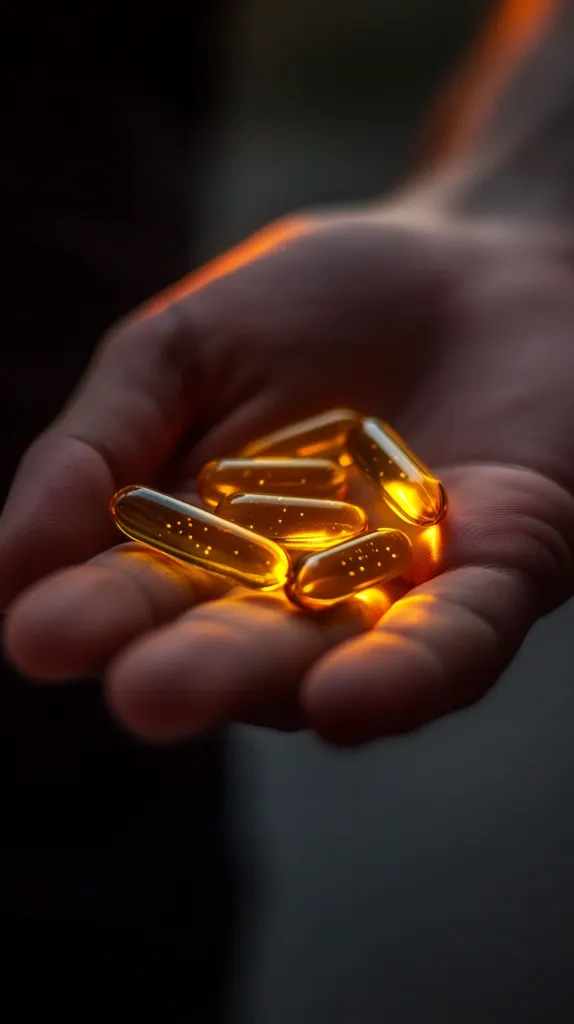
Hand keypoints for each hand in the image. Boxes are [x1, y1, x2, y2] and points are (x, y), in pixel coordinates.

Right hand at [2, 207, 572, 744]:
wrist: (476, 255)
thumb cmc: (318, 302)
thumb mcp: (182, 350)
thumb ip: (100, 447)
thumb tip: (6, 562)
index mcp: (213, 547)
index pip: (145, 591)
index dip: (94, 616)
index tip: (36, 636)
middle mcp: (302, 594)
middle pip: (239, 643)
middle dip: (188, 668)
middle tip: (135, 694)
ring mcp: (405, 593)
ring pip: (338, 657)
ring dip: (271, 681)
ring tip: (198, 697)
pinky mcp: (504, 571)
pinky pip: (460, 636)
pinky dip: (409, 669)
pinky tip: (346, 699)